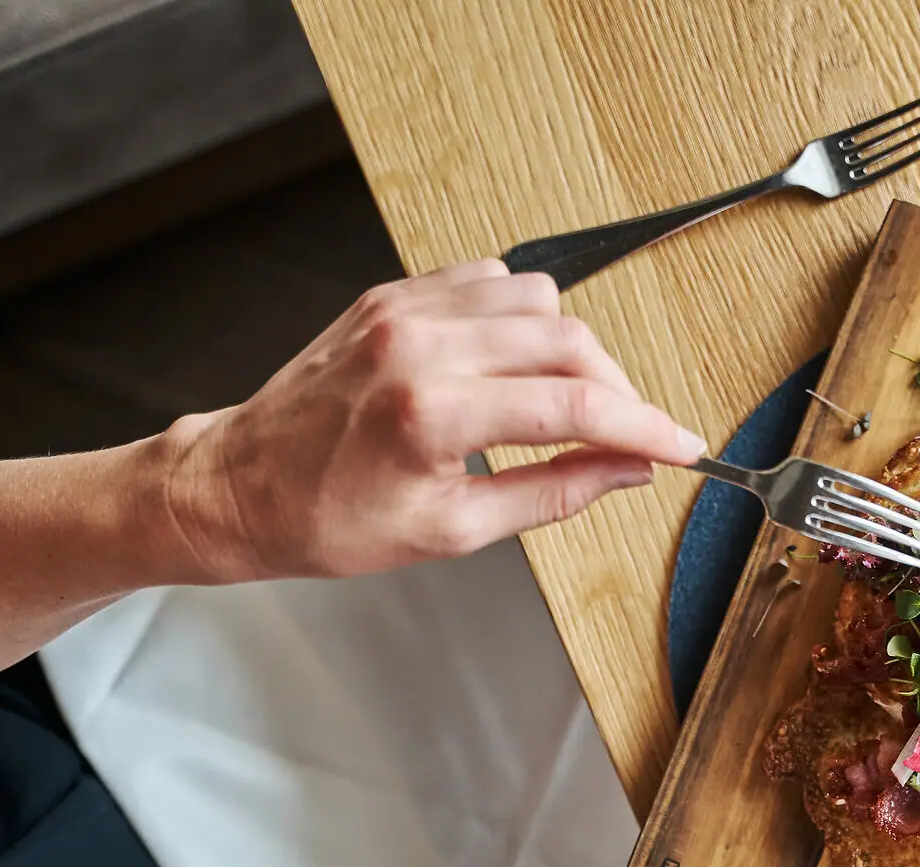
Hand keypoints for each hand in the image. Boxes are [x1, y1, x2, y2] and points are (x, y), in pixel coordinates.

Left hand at [160, 259, 704, 581]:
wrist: (237, 486)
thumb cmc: (328, 521)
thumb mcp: (451, 532)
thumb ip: (553, 494)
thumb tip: (629, 471)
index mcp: (432, 415)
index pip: (575, 407)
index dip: (644, 427)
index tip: (682, 447)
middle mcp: (420, 346)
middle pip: (568, 341)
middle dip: (617, 390)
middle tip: (629, 436)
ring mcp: (404, 309)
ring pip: (537, 299)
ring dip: (570, 350)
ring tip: (565, 404)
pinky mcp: (391, 294)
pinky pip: (489, 281)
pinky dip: (520, 318)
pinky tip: (512, 365)